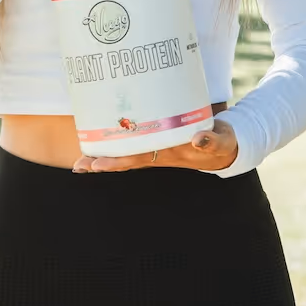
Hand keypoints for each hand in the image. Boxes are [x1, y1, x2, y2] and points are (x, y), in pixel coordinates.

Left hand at [72, 120, 237, 173]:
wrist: (227, 146)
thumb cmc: (223, 142)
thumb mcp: (221, 141)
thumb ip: (212, 140)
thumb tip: (199, 139)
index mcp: (170, 154)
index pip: (138, 159)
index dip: (117, 161)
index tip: (96, 164)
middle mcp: (159, 154)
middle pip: (125, 160)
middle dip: (102, 163)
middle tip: (78, 165)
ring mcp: (158, 149)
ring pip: (127, 155)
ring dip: (105, 156)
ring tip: (80, 159)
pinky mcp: (160, 141)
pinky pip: (135, 145)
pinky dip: (117, 143)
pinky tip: (102, 140)